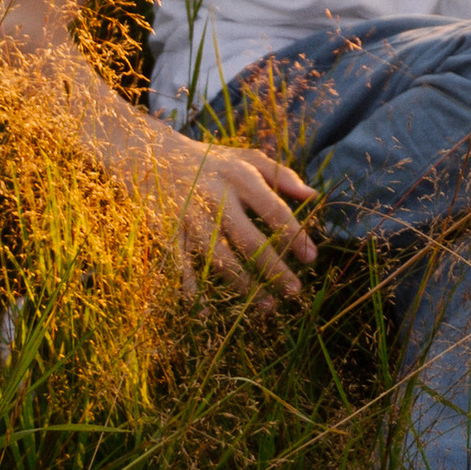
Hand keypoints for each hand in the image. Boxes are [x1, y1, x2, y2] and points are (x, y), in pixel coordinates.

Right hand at [169, 136, 319, 306]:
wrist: (156, 156)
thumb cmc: (214, 162)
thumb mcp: (249, 158)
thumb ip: (282, 176)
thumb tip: (314, 196)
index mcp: (240, 177)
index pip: (274, 209)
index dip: (294, 235)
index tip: (312, 258)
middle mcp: (216, 198)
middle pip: (248, 239)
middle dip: (273, 268)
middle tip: (294, 291)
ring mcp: (192, 217)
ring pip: (218, 258)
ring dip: (242, 285)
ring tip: (265, 306)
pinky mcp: (171, 232)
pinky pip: (183, 266)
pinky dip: (192, 290)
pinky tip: (206, 313)